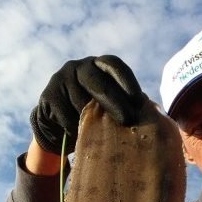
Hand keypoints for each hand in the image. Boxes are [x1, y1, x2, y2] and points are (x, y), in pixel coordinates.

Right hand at [30, 55, 145, 154]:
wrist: (56, 126)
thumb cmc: (91, 117)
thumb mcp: (107, 106)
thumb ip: (124, 104)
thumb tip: (153, 114)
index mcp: (98, 66)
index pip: (114, 65)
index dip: (127, 80)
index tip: (138, 100)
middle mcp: (78, 67)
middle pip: (98, 82)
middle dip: (114, 102)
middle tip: (127, 120)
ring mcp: (61, 79)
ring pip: (81, 102)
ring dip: (92, 121)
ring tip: (101, 135)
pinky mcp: (48, 96)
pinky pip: (65, 115)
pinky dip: (74, 128)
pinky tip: (78, 135)